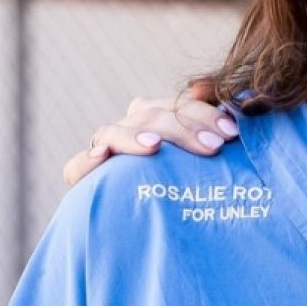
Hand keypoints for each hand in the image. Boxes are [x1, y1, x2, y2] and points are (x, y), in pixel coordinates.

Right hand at [62, 80, 236, 185]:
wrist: (149, 219)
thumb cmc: (186, 180)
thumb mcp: (202, 152)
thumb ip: (206, 121)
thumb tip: (206, 86)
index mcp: (155, 118)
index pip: (176, 105)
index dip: (203, 113)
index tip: (231, 132)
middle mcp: (128, 128)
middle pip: (148, 115)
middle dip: (182, 128)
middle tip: (213, 146)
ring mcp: (103, 149)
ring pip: (112, 132)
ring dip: (134, 136)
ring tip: (154, 146)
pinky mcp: (83, 177)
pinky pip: (75, 168)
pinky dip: (85, 161)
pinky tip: (101, 156)